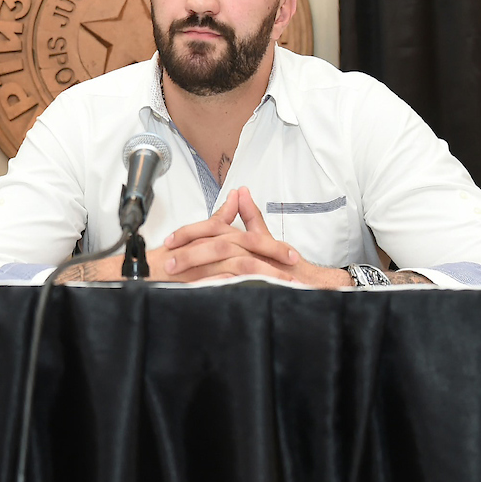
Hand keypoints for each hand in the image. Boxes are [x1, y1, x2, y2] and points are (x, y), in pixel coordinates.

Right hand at [67, 191, 297, 282]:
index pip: (242, 235)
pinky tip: (259, 291)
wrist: (129, 272)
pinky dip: (241, 284)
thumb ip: (215, 221)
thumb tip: (234, 202)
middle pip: (244, 243)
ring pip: (237, 260)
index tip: (290, 254)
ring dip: (263, 270)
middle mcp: (203, 244)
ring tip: (286, 282)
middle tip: (295, 263)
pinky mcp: (191, 275)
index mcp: (206, 236)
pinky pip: (219, 278)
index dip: (267, 243)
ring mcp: (197, 259)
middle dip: (272, 252)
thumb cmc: (158, 260)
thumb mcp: (191, 240)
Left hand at [162, 187, 349, 287]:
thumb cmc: (286, 263)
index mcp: (246, 236)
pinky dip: (218, 284)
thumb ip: (250, 217)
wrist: (312, 283)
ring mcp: (256, 262)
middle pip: (216, 241)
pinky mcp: (261, 279)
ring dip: (198, 267)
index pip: (214, 229)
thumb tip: (240, 192)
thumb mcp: (264, 238)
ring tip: (176, 275)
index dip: (190, 233)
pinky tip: (199, 289)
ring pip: (224, 259)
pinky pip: (236, 280)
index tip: (170, 241)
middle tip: (167, 259)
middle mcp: (250, 246)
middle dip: (189, 249)